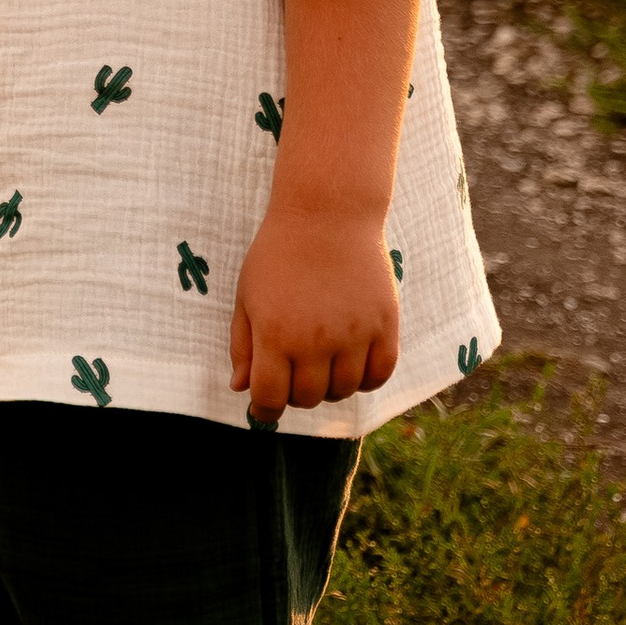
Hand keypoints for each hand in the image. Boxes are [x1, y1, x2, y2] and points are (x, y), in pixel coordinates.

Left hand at [229, 202, 400, 418]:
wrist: (327, 213)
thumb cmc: (278, 253)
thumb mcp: (247, 296)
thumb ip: (243, 345)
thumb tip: (240, 388)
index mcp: (275, 334)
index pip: (270, 398)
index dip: (264, 412)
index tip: (264, 409)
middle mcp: (315, 340)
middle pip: (308, 398)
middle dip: (296, 395)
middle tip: (294, 375)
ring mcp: (354, 334)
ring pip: (344, 391)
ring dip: (330, 387)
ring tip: (323, 364)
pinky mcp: (385, 324)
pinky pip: (380, 375)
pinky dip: (366, 379)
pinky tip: (352, 363)